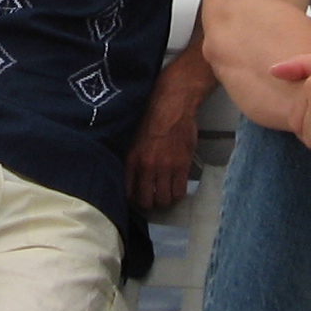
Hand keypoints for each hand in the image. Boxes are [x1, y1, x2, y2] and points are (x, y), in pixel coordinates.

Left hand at [125, 84, 200, 210]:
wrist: (173, 105)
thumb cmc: (153, 118)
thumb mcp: (134, 140)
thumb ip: (134, 160)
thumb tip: (133, 179)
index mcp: (132, 160)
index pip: (129, 192)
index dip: (134, 201)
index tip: (138, 200)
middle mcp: (147, 166)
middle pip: (147, 201)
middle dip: (150, 204)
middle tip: (153, 199)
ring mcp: (165, 167)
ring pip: (164, 199)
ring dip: (165, 200)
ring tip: (165, 195)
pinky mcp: (182, 165)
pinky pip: (179, 191)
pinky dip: (178, 194)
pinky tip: (176, 189)